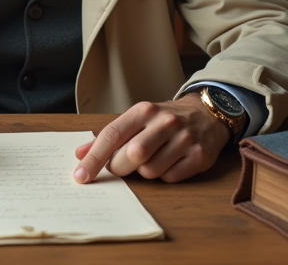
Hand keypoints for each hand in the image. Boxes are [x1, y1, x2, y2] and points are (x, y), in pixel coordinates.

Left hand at [73, 93, 229, 183]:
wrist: (207, 114)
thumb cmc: (164, 120)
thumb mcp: (137, 119)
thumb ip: (110, 136)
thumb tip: (80, 154)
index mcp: (144, 110)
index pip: (112, 135)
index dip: (94, 158)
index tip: (81, 175)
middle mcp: (165, 122)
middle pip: (132, 155)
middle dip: (120, 167)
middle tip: (122, 166)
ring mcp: (184, 139)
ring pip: (150, 170)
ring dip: (145, 172)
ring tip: (153, 158)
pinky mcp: (199, 156)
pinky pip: (170, 178)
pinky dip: (164, 176)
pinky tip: (170, 161)